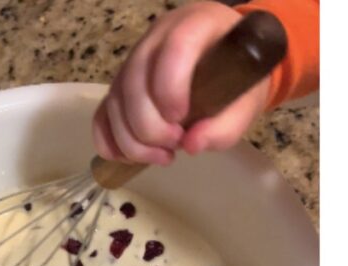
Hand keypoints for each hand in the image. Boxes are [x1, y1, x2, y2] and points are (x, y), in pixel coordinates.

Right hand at [92, 1, 270, 164]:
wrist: (225, 61)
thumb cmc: (237, 75)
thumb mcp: (247, 99)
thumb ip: (227, 124)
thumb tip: (192, 145)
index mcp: (195, 26)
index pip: (174, 48)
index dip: (171, 88)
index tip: (182, 121)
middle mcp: (156, 39)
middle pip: (134, 81)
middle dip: (149, 127)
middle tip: (175, 146)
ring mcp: (132, 62)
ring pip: (114, 101)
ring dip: (132, 140)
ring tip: (163, 156)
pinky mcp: (119, 86)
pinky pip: (101, 114)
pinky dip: (109, 141)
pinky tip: (133, 157)